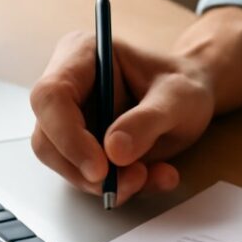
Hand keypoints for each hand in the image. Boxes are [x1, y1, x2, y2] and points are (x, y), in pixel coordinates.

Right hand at [30, 7, 241, 204]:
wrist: (193, 100)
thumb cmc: (184, 85)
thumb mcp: (179, 98)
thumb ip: (148, 121)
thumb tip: (114, 151)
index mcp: (82, 55)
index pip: (51, 96)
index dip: (68, 136)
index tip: (101, 168)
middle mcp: (67, 86)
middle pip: (48, 138)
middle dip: (88, 169)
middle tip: (133, 181)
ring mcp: (70, 119)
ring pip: (64, 164)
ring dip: (106, 183)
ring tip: (149, 176)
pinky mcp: (81, 147)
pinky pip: (86, 176)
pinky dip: (118, 186)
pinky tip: (153, 176)